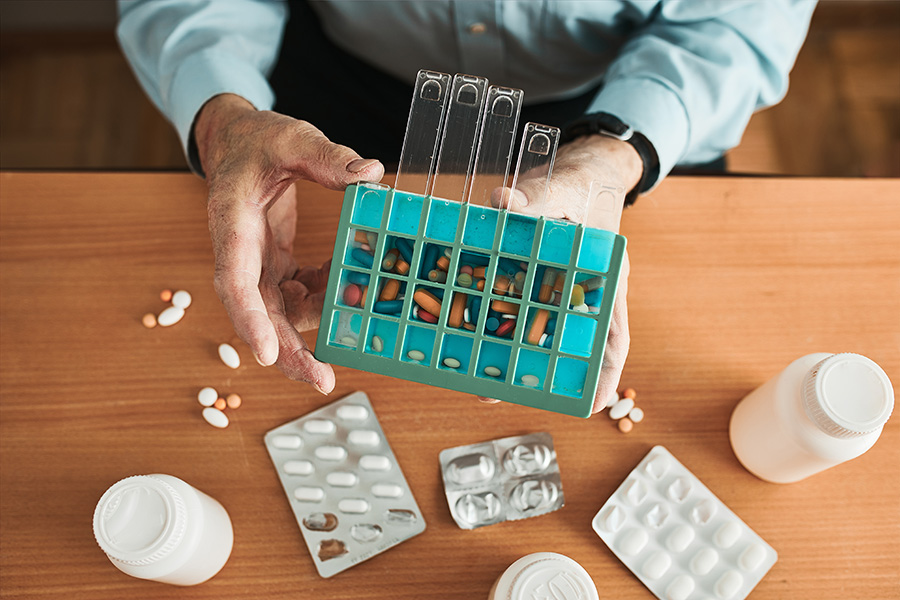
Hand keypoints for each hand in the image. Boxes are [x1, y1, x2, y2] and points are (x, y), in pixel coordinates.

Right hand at [195, 94, 384, 391]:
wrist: (236, 142)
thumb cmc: (258, 139)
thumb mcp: (292, 137)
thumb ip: (327, 157)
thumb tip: (372, 175)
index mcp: (233, 223)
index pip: (234, 279)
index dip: (249, 319)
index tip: (266, 354)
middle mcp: (240, 253)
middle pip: (257, 314)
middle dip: (286, 351)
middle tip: (323, 380)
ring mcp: (256, 264)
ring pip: (278, 313)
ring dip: (314, 326)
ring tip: (354, 326)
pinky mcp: (273, 265)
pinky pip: (295, 295)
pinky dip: (322, 296)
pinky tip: (347, 288)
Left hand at [477, 135, 640, 412]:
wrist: (576, 171)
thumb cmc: (582, 183)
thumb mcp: (564, 189)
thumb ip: (537, 198)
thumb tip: (501, 201)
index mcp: (605, 277)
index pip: (613, 334)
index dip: (606, 373)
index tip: (593, 404)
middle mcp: (582, 290)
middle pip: (570, 342)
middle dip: (546, 374)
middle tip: (507, 395)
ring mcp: (557, 288)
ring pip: (539, 329)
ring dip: (515, 353)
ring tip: (482, 379)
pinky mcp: (533, 279)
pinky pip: (516, 304)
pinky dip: (498, 319)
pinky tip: (471, 330)